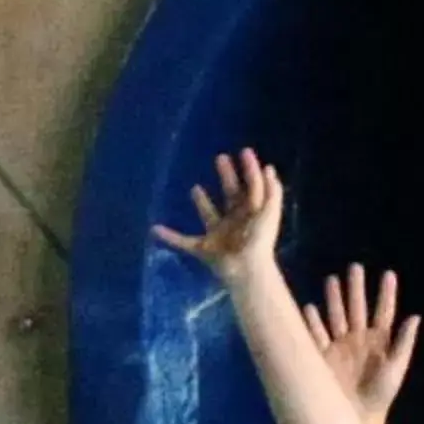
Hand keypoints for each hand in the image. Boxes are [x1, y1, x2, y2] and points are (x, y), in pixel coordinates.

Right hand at [151, 149, 284, 283]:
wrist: (247, 271)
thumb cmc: (258, 240)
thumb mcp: (269, 213)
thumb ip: (270, 191)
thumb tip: (268, 168)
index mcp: (251, 213)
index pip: (251, 186)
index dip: (249, 169)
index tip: (244, 151)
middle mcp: (236, 221)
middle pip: (232, 195)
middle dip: (227, 177)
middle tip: (220, 158)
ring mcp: (219, 235)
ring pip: (210, 215)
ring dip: (202, 203)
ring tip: (195, 187)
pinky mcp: (204, 250)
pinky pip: (184, 241)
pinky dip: (170, 237)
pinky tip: (154, 229)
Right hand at [302, 264, 420, 423]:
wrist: (355, 418)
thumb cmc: (380, 395)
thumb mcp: (396, 368)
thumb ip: (404, 342)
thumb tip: (415, 316)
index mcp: (379, 342)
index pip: (384, 312)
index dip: (386, 293)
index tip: (388, 274)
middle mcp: (358, 339)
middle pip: (356, 307)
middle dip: (355, 288)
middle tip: (354, 267)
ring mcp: (339, 346)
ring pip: (336, 315)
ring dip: (334, 298)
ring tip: (332, 278)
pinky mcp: (322, 355)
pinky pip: (315, 333)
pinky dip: (311, 320)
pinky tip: (309, 307)